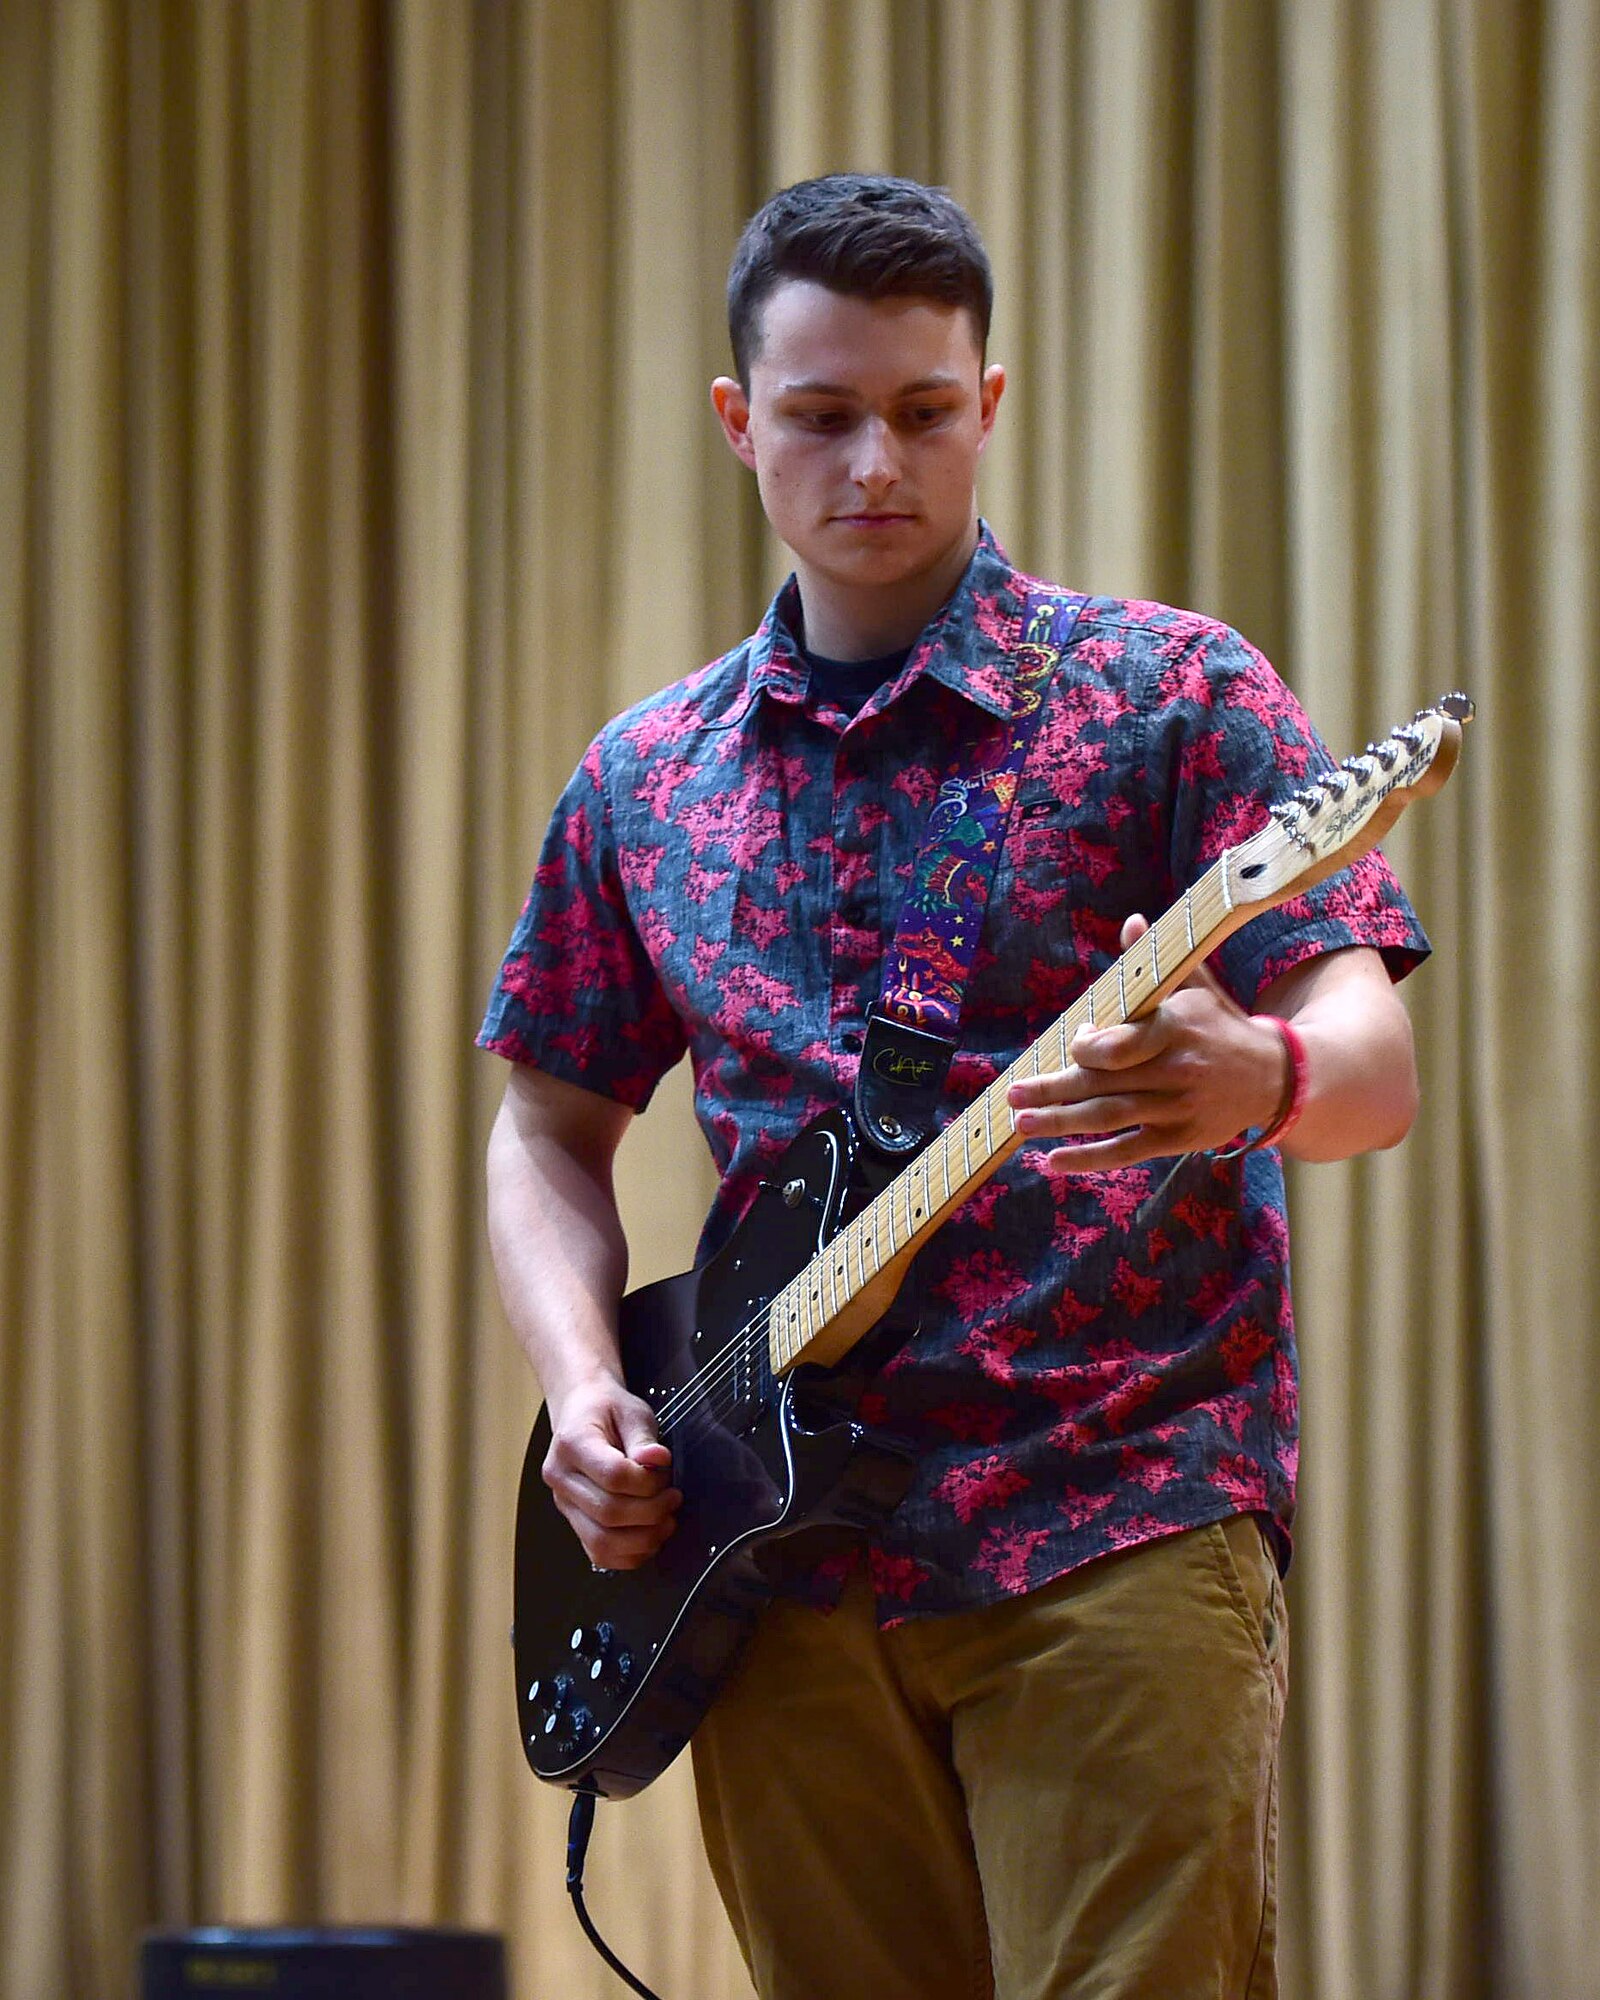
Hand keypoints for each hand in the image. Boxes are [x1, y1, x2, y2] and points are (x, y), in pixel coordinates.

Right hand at [542, 1373, 680, 1569]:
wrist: (582, 1410)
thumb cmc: (607, 1409)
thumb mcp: (632, 1411)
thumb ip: (644, 1439)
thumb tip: (657, 1461)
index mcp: (572, 1444)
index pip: (613, 1476)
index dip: (647, 1483)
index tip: (665, 1474)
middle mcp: (561, 1478)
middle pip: (608, 1513)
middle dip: (651, 1512)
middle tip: (672, 1498)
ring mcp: (564, 1503)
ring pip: (601, 1542)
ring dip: (643, 1539)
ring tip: (665, 1521)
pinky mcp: (573, 1521)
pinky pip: (598, 1553)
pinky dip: (628, 1554)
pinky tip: (648, 1537)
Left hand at [1006, 914, 1290, 1171]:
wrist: (1274, 1076)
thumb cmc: (1220, 1025)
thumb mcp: (1197, 987)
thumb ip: (1156, 962)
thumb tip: (1132, 924)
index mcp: (1175, 1028)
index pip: (1121, 1045)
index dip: (1088, 1049)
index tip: (1074, 1043)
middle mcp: (1175, 1070)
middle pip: (1104, 1083)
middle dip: (1053, 1089)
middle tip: (1014, 1093)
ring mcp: (1176, 1109)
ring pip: (1108, 1117)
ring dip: (1060, 1122)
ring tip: (1022, 1123)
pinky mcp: (1178, 1138)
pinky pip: (1127, 1150)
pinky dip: (1089, 1159)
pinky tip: (1053, 1161)